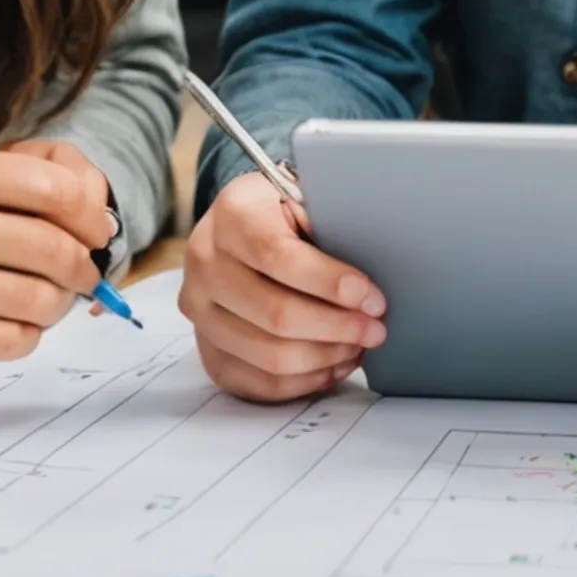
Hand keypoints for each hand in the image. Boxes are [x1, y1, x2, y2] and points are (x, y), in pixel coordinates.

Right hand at [0, 142, 118, 374]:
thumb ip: (27, 176)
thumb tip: (100, 211)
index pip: (49, 186)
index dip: (89, 212)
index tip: (96, 229)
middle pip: (52, 247)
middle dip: (84, 266)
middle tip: (83, 273)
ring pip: (40, 299)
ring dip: (58, 304)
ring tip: (44, 298)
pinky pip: (15, 340)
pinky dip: (27, 335)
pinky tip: (8, 322)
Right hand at [181, 171, 383, 400]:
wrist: (246, 225)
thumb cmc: (289, 210)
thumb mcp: (308, 194)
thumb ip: (331, 222)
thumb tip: (365, 281)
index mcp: (231, 213)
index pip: (277, 256)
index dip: (329, 282)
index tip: (371, 297)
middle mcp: (205, 263)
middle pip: (275, 314)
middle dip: (337, 327)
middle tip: (376, 329)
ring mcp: (199, 311)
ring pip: (269, 356)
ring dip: (325, 357)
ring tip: (359, 345)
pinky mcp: (208, 349)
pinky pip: (259, 383)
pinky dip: (305, 380)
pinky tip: (334, 365)